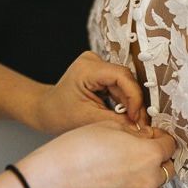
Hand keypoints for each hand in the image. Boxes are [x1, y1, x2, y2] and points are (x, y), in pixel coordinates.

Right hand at [18, 121, 175, 187]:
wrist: (58, 176)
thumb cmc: (79, 149)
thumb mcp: (111, 126)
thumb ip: (136, 132)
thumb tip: (146, 136)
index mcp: (150, 154)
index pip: (171, 144)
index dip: (161, 137)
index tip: (152, 136)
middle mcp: (150, 179)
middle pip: (168, 167)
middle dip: (158, 157)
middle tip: (139, 150)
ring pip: (156, 184)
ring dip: (148, 174)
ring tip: (125, 166)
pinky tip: (114, 178)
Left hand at [31, 52, 148, 134]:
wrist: (47, 110)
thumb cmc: (60, 114)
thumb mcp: (88, 120)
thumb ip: (116, 122)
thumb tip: (139, 126)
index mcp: (87, 69)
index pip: (121, 76)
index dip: (133, 96)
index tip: (136, 117)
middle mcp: (93, 61)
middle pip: (125, 79)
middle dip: (133, 102)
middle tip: (139, 123)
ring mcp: (97, 64)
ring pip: (124, 83)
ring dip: (130, 103)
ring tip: (132, 121)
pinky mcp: (100, 72)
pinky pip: (119, 85)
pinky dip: (123, 101)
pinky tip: (124, 114)